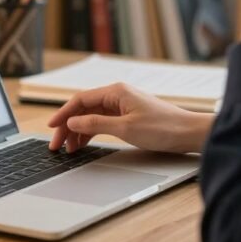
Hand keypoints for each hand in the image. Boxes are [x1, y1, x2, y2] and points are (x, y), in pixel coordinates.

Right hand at [46, 83, 213, 153]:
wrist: (189, 133)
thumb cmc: (163, 128)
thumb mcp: (125, 128)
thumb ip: (96, 124)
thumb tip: (73, 122)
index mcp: (115, 92)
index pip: (80, 100)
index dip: (63, 114)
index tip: (51, 128)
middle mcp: (117, 95)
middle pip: (83, 108)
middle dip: (68, 126)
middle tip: (57, 145)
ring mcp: (122, 105)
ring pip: (91, 116)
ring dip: (78, 131)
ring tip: (70, 149)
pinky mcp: (128, 116)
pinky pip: (102, 121)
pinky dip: (91, 132)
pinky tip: (84, 143)